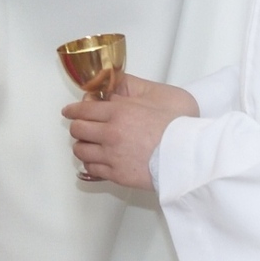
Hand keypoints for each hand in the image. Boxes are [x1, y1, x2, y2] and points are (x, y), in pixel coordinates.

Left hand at [62, 72, 198, 187]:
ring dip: (83, 146)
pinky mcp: (117, 174)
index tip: (69, 111)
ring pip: (80, 150)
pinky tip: (97, 159)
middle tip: (83, 127)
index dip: (73, 110)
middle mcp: (111, 133)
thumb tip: (114, 86)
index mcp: (119, 112)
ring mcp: (112, 156)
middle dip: (78, 127)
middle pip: (78, 129)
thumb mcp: (159, 95)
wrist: (190, 156)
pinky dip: (91, 163)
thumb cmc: (180, 126)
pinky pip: (92, 168)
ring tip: (90, 145)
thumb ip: (133, 88)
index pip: (83, 110)